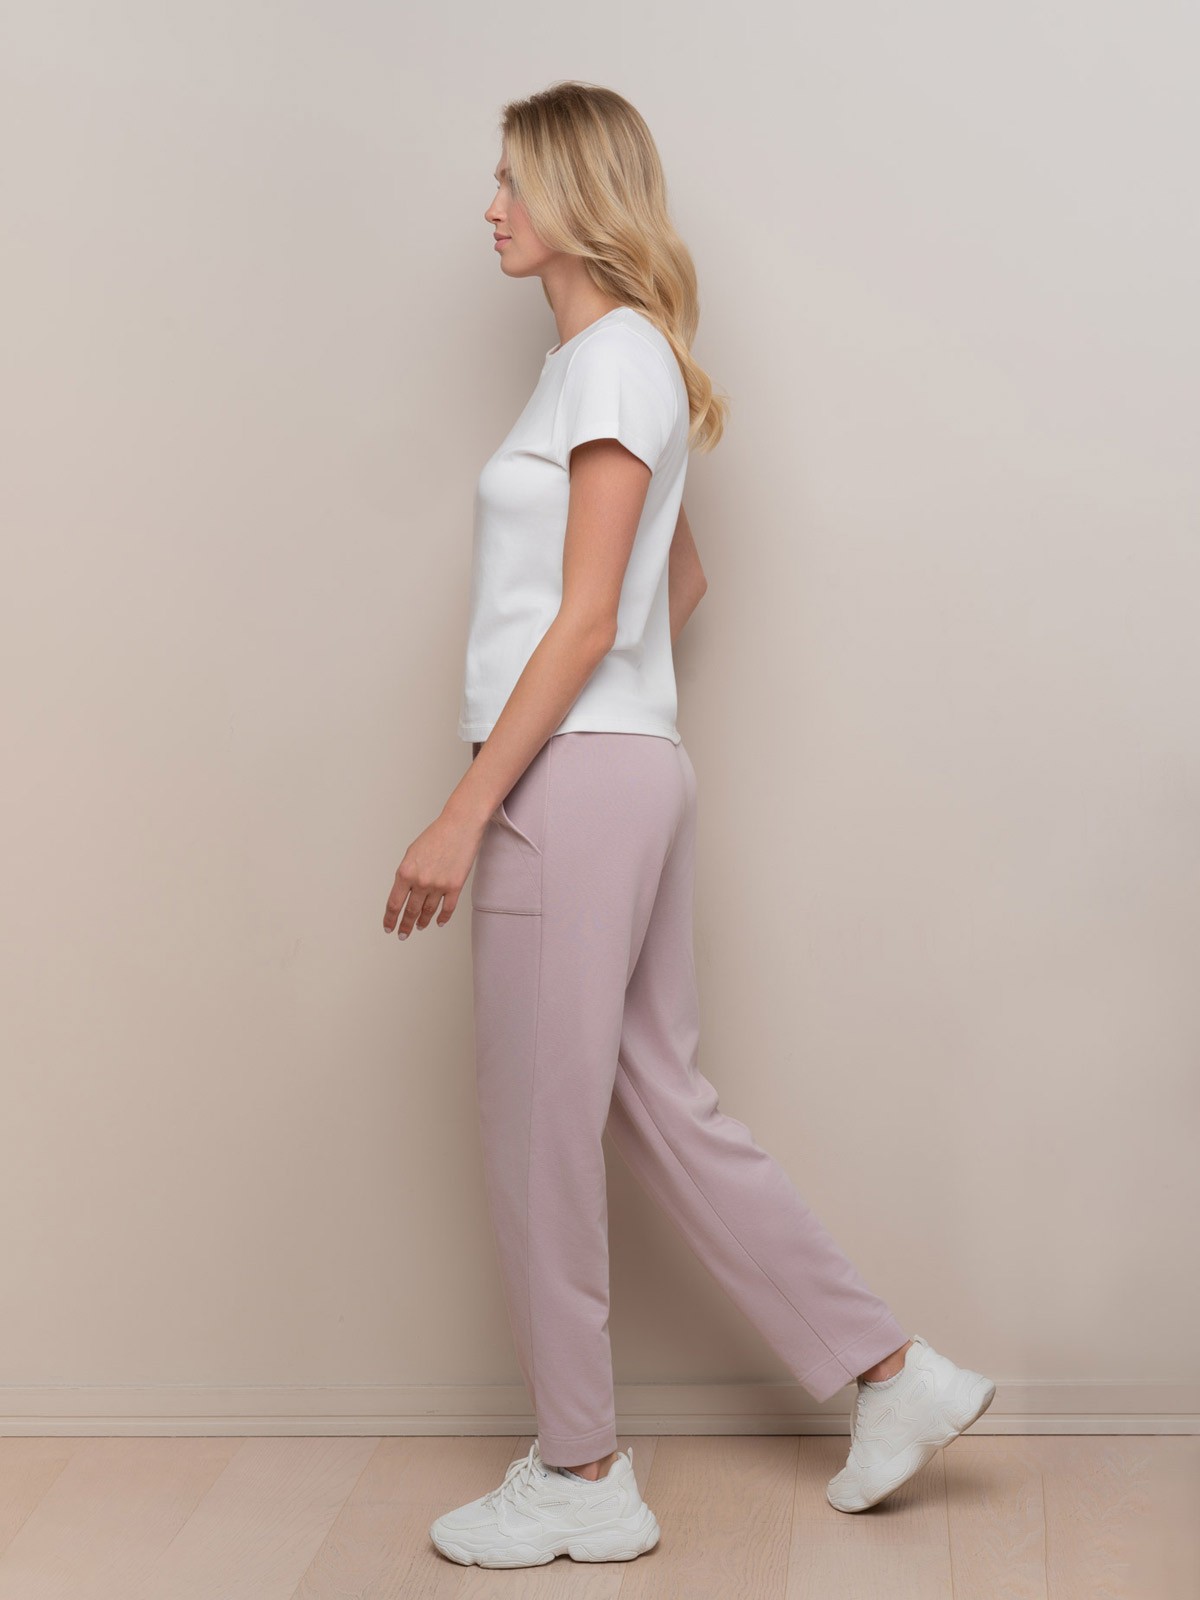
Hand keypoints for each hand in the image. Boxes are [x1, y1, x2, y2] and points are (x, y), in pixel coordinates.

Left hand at [383, 804, 488, 938]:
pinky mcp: (455, 886)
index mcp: (405, 872)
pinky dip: (442, 917)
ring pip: (428, 912)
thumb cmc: (436, 836)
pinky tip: (438, 922)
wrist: (459, 826)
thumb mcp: (412, 853)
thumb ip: (406, 874)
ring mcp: (438, 885)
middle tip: (402, 934)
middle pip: (410, 912)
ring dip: (422, 922)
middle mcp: (420, 881)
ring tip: (419, 926)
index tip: (388, 927)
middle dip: (404, 926)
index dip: (390, 919)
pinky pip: (447, 908)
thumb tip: (404, 892)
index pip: (394, 904)